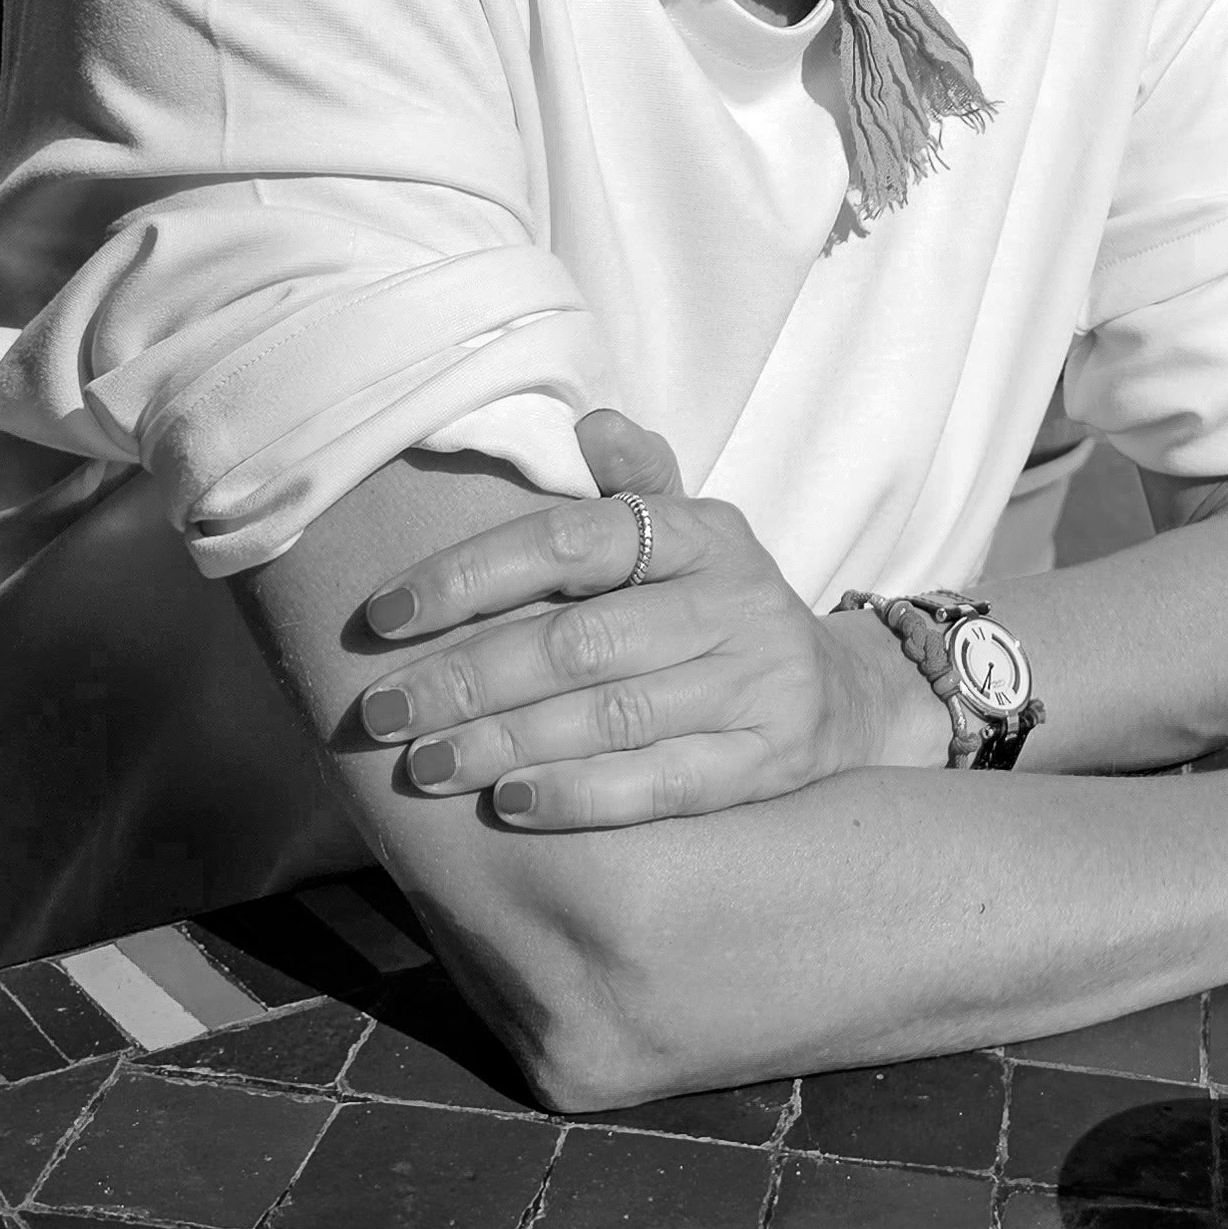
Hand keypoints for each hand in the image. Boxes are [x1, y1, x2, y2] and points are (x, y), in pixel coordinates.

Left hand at [351, 409, 942, 825]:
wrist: (845, 696)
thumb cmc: (722, 609)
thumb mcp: (691, 533)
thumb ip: (635, 483)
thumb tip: (588, 424)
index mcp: (702, 533)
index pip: (574, 541)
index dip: (472, 575)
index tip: (383, 614)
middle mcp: (734, 602)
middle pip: (581, 641)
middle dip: (468, 677)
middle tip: (383, 712)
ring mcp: (757, 683)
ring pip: (613, 716)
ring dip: (506, 743)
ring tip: (425, 765)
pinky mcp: (768, 760)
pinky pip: (662, 783)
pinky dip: (581, 796)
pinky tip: (510, 804)